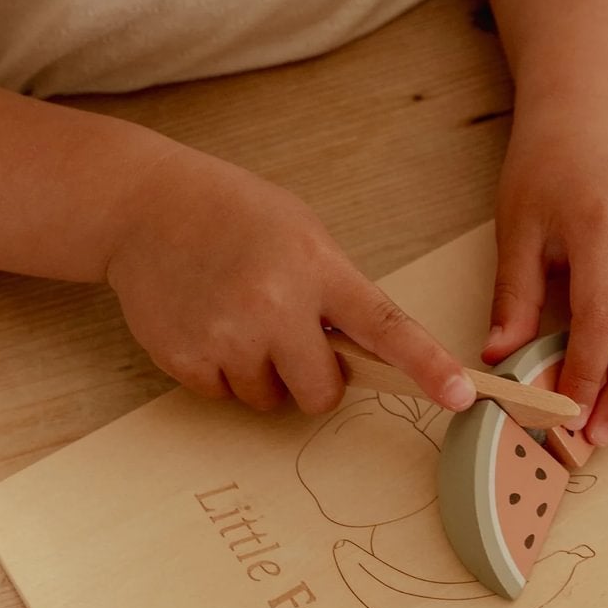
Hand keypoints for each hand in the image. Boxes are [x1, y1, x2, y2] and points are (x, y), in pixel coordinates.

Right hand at [104, 143, 475, 414]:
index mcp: (317, 268)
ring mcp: (227, 336)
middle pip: (322, 391)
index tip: (463, 394)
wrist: (144, 207)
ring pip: (270, 400)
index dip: (428, 365)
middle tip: (288, 333)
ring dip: (263, 373)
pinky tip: (207, 322)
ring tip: (237, 316)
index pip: (385, 326)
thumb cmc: (234, 216)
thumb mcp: (303, 233)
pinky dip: (220, 371)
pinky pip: (224, 396)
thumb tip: (366, 356)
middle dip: (314, 376)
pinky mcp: (185, 359)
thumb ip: (337, 290)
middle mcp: (275, 306)